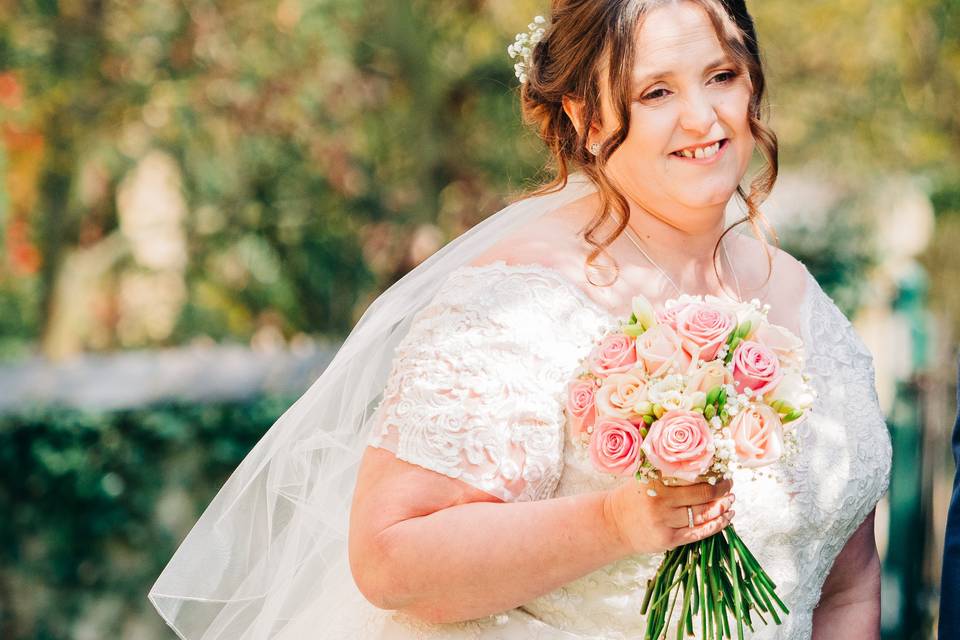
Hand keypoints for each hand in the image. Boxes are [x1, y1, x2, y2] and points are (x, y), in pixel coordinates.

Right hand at [603, 477, 734, 555]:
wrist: (612, 523)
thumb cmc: (632, 497)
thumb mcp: (643, 477)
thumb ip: (666, 470)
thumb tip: (701, 461)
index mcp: (654, 481)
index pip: (691, 476)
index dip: (711, 473)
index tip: (722, 469)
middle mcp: (660, 502)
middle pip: (701, 496)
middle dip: (721, 490)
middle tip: (730, 484)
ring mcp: (664, 522)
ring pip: (702, 514)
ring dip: (722, 507)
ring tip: (731, 500)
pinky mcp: (668, 540)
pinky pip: (698, 532)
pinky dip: (716, 525)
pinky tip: (726, 518)